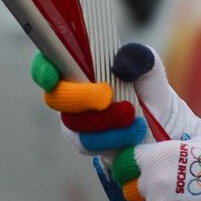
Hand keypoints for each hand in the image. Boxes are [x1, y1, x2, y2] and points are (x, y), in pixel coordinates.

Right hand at [29, 46, 148, 161]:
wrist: (157, 119)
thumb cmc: (143, 84)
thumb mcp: (147, 65)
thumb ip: (137, 57)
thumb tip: (120, 62)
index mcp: (77, 66)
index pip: (46, 64)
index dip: (43, 69)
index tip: (52, 75)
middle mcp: (69, 93)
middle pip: (57, 97)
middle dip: (82, 97)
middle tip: (107, 96)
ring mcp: (74, 120)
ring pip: (75, 123)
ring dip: (104, 120)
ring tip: (133, 115)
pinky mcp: (85, 143)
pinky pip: (89, 144)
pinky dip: (113, 137)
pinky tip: (135, 131)